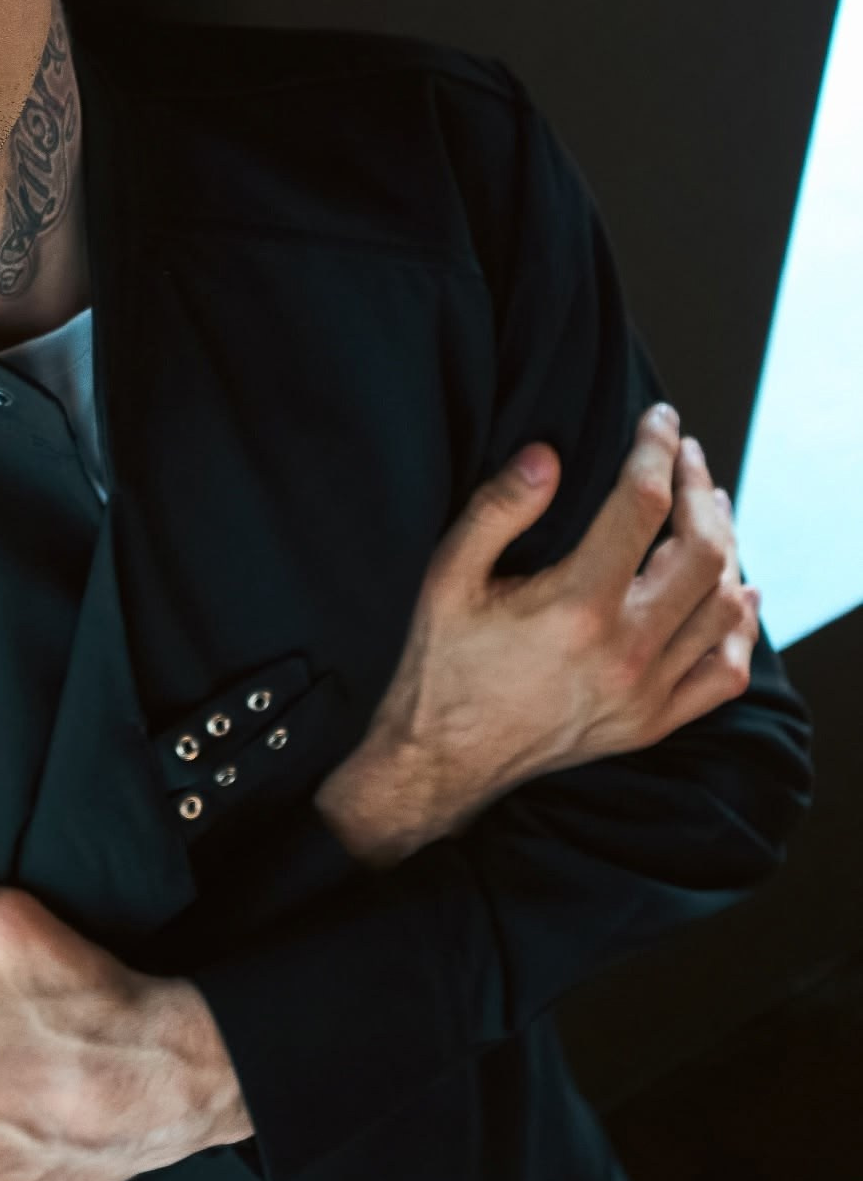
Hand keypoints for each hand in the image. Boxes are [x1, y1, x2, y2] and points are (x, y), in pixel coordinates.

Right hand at [315, 401, 761, 865]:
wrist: (440, 761)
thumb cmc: (440, 663)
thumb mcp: (447, 575)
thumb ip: (498, 510)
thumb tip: (548, 455)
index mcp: (575, 606)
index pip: (642, 504)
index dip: (657, 449)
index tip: (659, 420)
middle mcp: (624, 650)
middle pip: (702, 550)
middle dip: (701, 490)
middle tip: (688, 458)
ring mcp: (645, 692)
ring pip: (724, 606)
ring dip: (727, 547)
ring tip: (709, 509)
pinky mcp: (650, 723)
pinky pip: (723, 672)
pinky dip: (739, 627)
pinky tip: (734, 594)